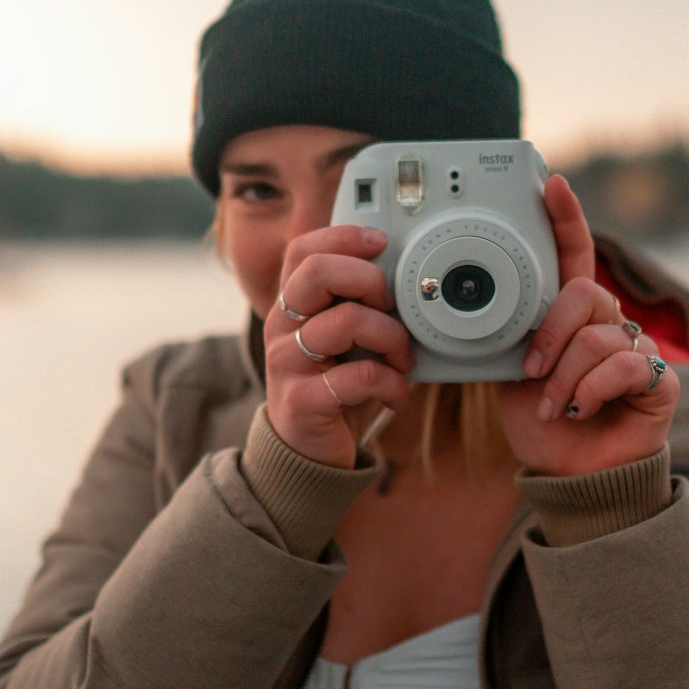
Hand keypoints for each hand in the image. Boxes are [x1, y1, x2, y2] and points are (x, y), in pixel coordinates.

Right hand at [263, 226, 412, 467]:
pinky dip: (392, 384)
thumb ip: (360, 304)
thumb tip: (407, 275)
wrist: (309, 451)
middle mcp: (281, 326)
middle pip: (317, 272)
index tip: (381, 244)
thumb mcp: (346, 338)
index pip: (303, 249)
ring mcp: (286, 362)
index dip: (344, 237)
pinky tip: (397, 394)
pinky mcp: (301, 400)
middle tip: (391, 306)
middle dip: (369, 280)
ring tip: (402, 359)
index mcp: (292, 303)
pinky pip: (360, 376)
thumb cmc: (336, 386)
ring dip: (392, 338)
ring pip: (347, 322)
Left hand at [494, 175, 678, 475]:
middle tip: (532, 373)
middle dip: (550, 335)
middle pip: (585, 294)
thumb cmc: (541, 424)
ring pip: (598, 337)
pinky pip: (625, 365)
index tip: (552, 184)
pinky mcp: (660, 381)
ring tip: (554, 407)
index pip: (574, 256)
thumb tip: (484, 306)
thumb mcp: (512, 373)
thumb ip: (514, 335)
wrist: (569, 476)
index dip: (565, 219)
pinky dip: (592, 391)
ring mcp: (637, 350)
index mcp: (573, 315)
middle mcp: (609, 324)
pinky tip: (581, 410)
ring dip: (565, 379)